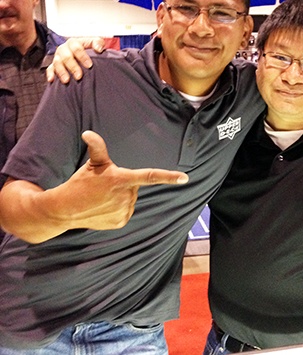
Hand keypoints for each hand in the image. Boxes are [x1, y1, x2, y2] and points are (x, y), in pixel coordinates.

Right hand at [47, 37, 105, 82]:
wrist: (80, 52)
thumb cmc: (88, 48)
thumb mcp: (94, 42)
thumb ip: (98, 43)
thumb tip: (98, 49)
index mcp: (73, 43)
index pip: (76, 48)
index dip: (82, 56)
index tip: (89, 65)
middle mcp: (64, 49)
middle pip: (66, 56)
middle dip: (72, 66)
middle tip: (79, 76)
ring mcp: (58, 57)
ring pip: (57, 63)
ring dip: (61, 71)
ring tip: (66, 80)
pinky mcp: (54, 65)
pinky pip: (50, 69)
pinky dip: (50, 74)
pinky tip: (52, 80)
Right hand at [55, 130, 188, 231]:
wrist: (65, 209)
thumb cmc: (81, 182)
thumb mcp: (92, 163)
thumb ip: (97, 147)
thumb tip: (88, 133)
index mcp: (122, 179)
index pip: (150, 176)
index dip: (169, 177)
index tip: (185, 178)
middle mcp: (126, 196)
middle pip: (135, 188)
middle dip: (125, 185)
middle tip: (106, 186)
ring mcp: (124, 211)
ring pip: (131, 200)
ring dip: (121, 197)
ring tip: (102, 198)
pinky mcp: (121, 222)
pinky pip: (125, 212)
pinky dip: (117, 209)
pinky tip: (104, 208)